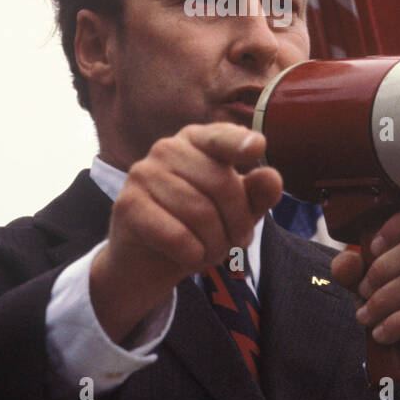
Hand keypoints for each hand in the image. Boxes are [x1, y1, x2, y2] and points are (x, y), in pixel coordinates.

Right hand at [90, 123, 282, 343]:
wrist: (145, 263)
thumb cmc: (195, 228)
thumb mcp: (235, 212)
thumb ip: (256, 195)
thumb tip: (272, 177)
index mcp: (196, 141)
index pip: (221, 137)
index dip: (239, 143)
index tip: (258, 147)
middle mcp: (167, 148)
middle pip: (222, 184)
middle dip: (238, 224)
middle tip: (236, 243)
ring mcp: (143, 173)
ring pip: (200, 213)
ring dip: (216, 244)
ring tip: (211, 251)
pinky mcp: (127, 204)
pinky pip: (176, 235)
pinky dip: (193, 255)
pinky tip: (190, 256)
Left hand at [330, 203, 399, 388]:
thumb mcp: (374, 288)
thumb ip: (355, 272)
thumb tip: (346, 261)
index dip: (396, 225)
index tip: (371, 248)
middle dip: (380, 271)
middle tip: (362, 292)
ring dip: (382, 301)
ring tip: (365, 317)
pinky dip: (396, 323)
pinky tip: (381, 333)